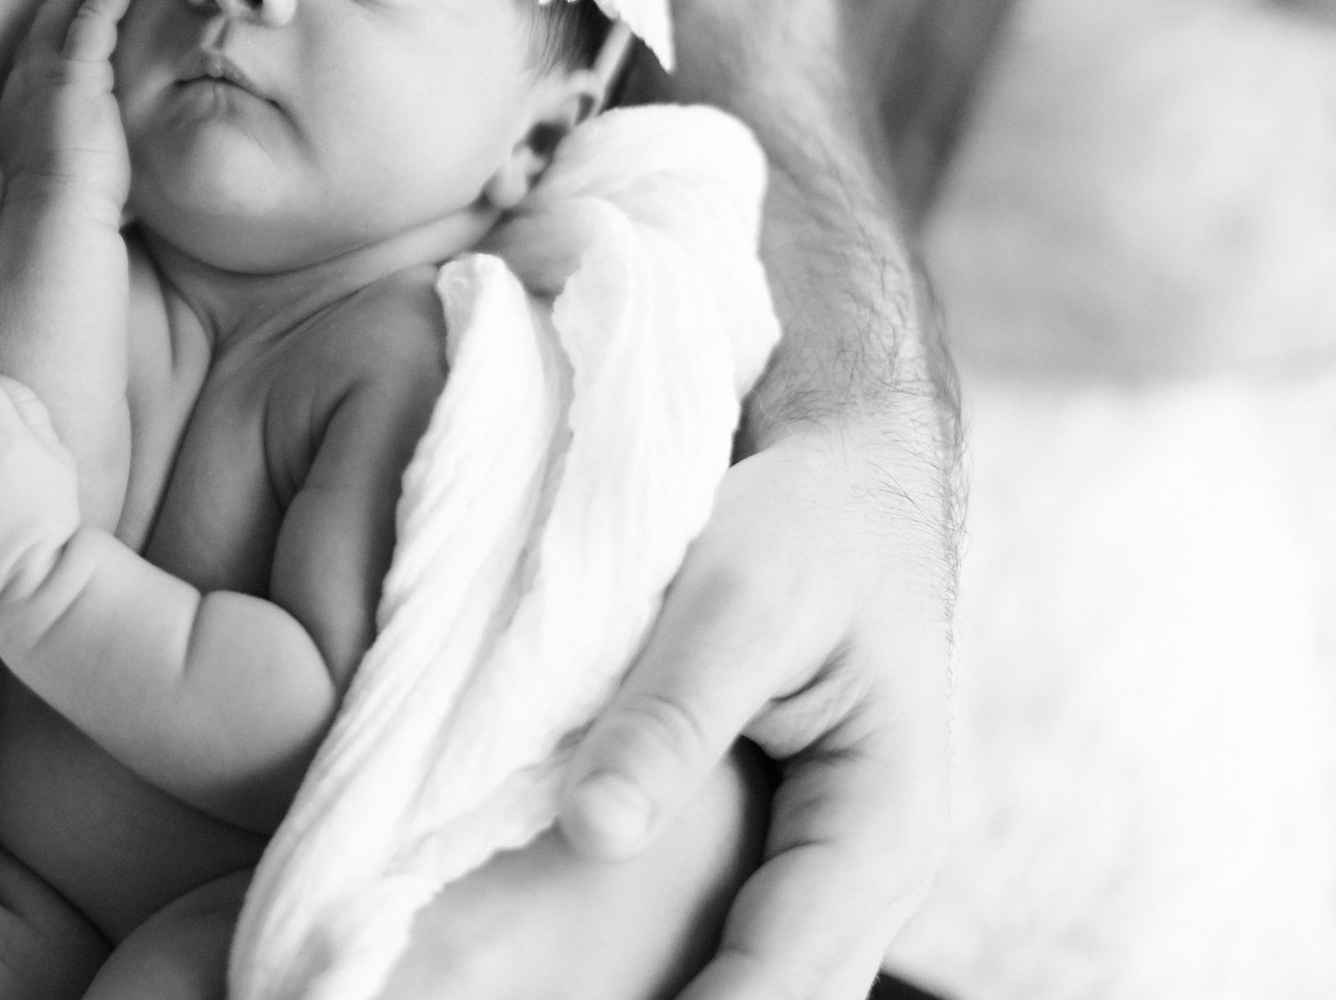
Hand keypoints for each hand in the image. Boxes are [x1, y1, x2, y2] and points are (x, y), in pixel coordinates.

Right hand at [0, 0, 143, 214]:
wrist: (55, 213)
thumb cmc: (65, 206)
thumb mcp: (61, 165)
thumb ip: (71, 144)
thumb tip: (95, 149)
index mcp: (19, 105)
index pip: (36, 52)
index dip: (54, 26)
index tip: (75, 11)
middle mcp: (23, 80)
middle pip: (44, 20)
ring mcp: (46, 72)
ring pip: (68, 9)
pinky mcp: (76, 70)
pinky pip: (97, 13)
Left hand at [558, 424, 953, 999]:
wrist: (849, 478)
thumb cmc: (809, 521)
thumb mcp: (739, 593)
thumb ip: (672, 714)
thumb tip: (597, 834)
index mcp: (883, 822)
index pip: (781, 972)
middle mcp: (867, 872)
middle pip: (780, 997)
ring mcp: (822, 868)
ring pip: (759, 980)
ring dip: (668, 988)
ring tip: (543, 995)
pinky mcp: (774, 847)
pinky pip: (733, 939)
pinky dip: (670, 963)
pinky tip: (577, 969)